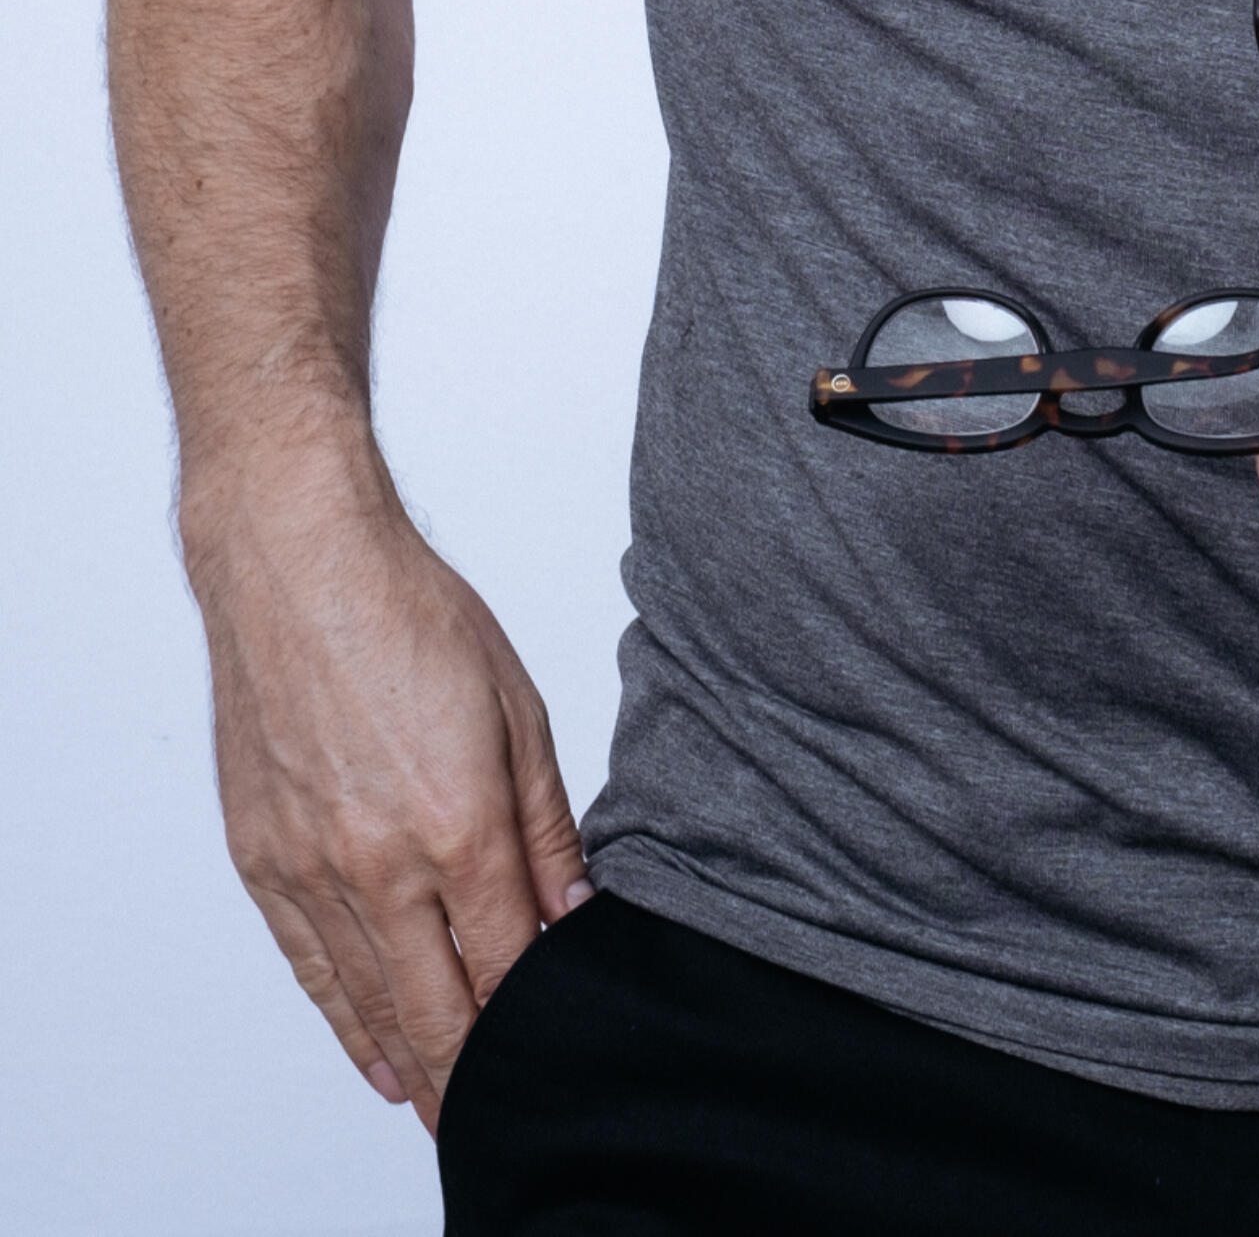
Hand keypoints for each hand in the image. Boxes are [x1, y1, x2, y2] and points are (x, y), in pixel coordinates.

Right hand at [186, 456, 588, 1130]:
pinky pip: (308, 967)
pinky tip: (374, 1052)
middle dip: (475, 1070)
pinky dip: (342, 1019)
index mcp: (456, 824)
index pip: (507, 960)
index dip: (537, 1011)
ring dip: (412, 1060)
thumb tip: (574, 910)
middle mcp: (379, 864)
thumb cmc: (411, 614)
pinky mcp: (262, 861)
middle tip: (506, 1113)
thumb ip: (546, 824)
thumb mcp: (517, 707)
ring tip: (447, 1107)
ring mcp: (312, 869)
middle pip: (436, 1006)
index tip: (560, 1041)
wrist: (296, 567)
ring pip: (367, 1001)